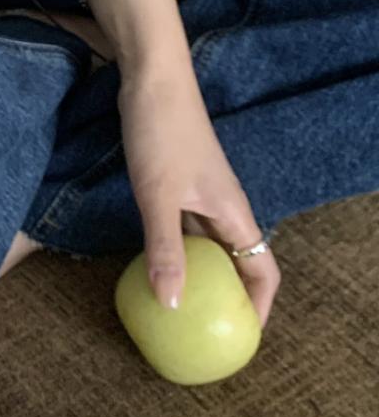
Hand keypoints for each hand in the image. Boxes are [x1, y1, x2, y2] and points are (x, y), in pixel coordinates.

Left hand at [117, 57, 280, 328]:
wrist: (153, 79)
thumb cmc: (162, 134)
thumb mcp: (158, 196)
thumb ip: (165, 249)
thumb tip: (171, 305)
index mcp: (234, 213)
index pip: (263, 270)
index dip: (260, 306)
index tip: (242, 337)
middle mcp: (226, 206)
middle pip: (240, 261)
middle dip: (230, 296)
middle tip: (207, 329)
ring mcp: (203, 193)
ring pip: (212, 245)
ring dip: (203, 274)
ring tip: (181, 305)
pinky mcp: (181, 181)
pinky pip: (188, 227)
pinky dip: (179, 249)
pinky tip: (155, 261)